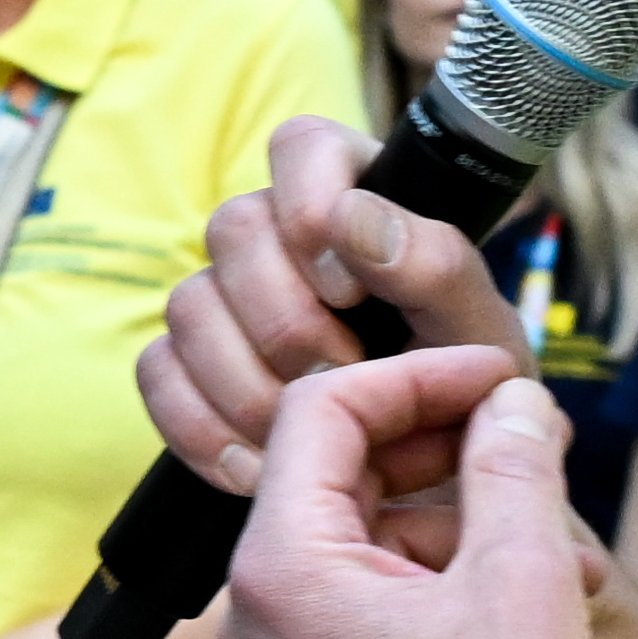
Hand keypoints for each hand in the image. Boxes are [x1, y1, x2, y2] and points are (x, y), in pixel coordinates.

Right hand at [137, 116, 541, 505]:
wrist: (434, 492)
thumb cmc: (467, 397)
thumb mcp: (479, 336)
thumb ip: (436, 266)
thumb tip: (351, 218)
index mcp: (357, 198)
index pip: (301, 146)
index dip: (308, 207)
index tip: (351, 291)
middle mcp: (279, 238)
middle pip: (232, 229)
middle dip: (284, 320)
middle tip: (342, 379)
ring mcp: (224, 300)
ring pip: (188, 305)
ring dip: (246, 382)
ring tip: (305, 433)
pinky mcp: (186, 365)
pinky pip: (158, 373)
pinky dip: (203, 426)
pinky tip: (258, 465)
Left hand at [220, 350, 631, 638]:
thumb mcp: (525, 577)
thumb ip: (512, 465)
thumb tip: (510, 403)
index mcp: (280, 571)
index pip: (320, 412)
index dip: (418, 376)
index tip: (503, 377)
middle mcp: (256, 617)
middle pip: (337, 475)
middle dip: (444, 451)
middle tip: (536, 443)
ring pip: (367, 544)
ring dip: (462, 525)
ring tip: (564, 552)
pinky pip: (369, 608)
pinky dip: (444, 586)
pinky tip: (534, 601)